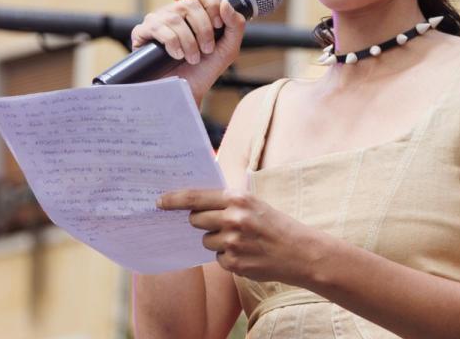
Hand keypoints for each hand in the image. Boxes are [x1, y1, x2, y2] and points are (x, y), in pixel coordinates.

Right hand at [130, 0, 245, 102]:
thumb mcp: (228, 49)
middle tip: (207, 49)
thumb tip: (225, 3)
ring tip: (193, 58)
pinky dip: (172, 42)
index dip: (211, 2)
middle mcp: (174, 13)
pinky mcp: (141, 34)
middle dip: (203, 29)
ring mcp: (157, 21)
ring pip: (174, 17)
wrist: (185, 94)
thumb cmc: (204, 71)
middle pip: (189, 4)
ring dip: (189, 41)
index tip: (218, 24)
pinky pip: (157, 27)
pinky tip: (176, 55)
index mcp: (194, 12)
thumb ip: (235, 26)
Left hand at [157, 189, 320, 285]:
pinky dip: (228, 257)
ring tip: (241, 240)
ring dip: (217, 241)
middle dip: (202, 222)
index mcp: (238, 199)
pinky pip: (217, 258)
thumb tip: (194, 203)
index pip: (196, 197)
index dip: (174, 199)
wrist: (299, 252)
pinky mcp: (234, 263)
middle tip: (220, 223)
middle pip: (196, 219)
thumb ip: (227, 201)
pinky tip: (246, 253)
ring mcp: (233, 242)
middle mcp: (233, 218)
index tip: (160, 201)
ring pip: (206, 241)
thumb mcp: (254, 204)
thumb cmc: (275, 224)